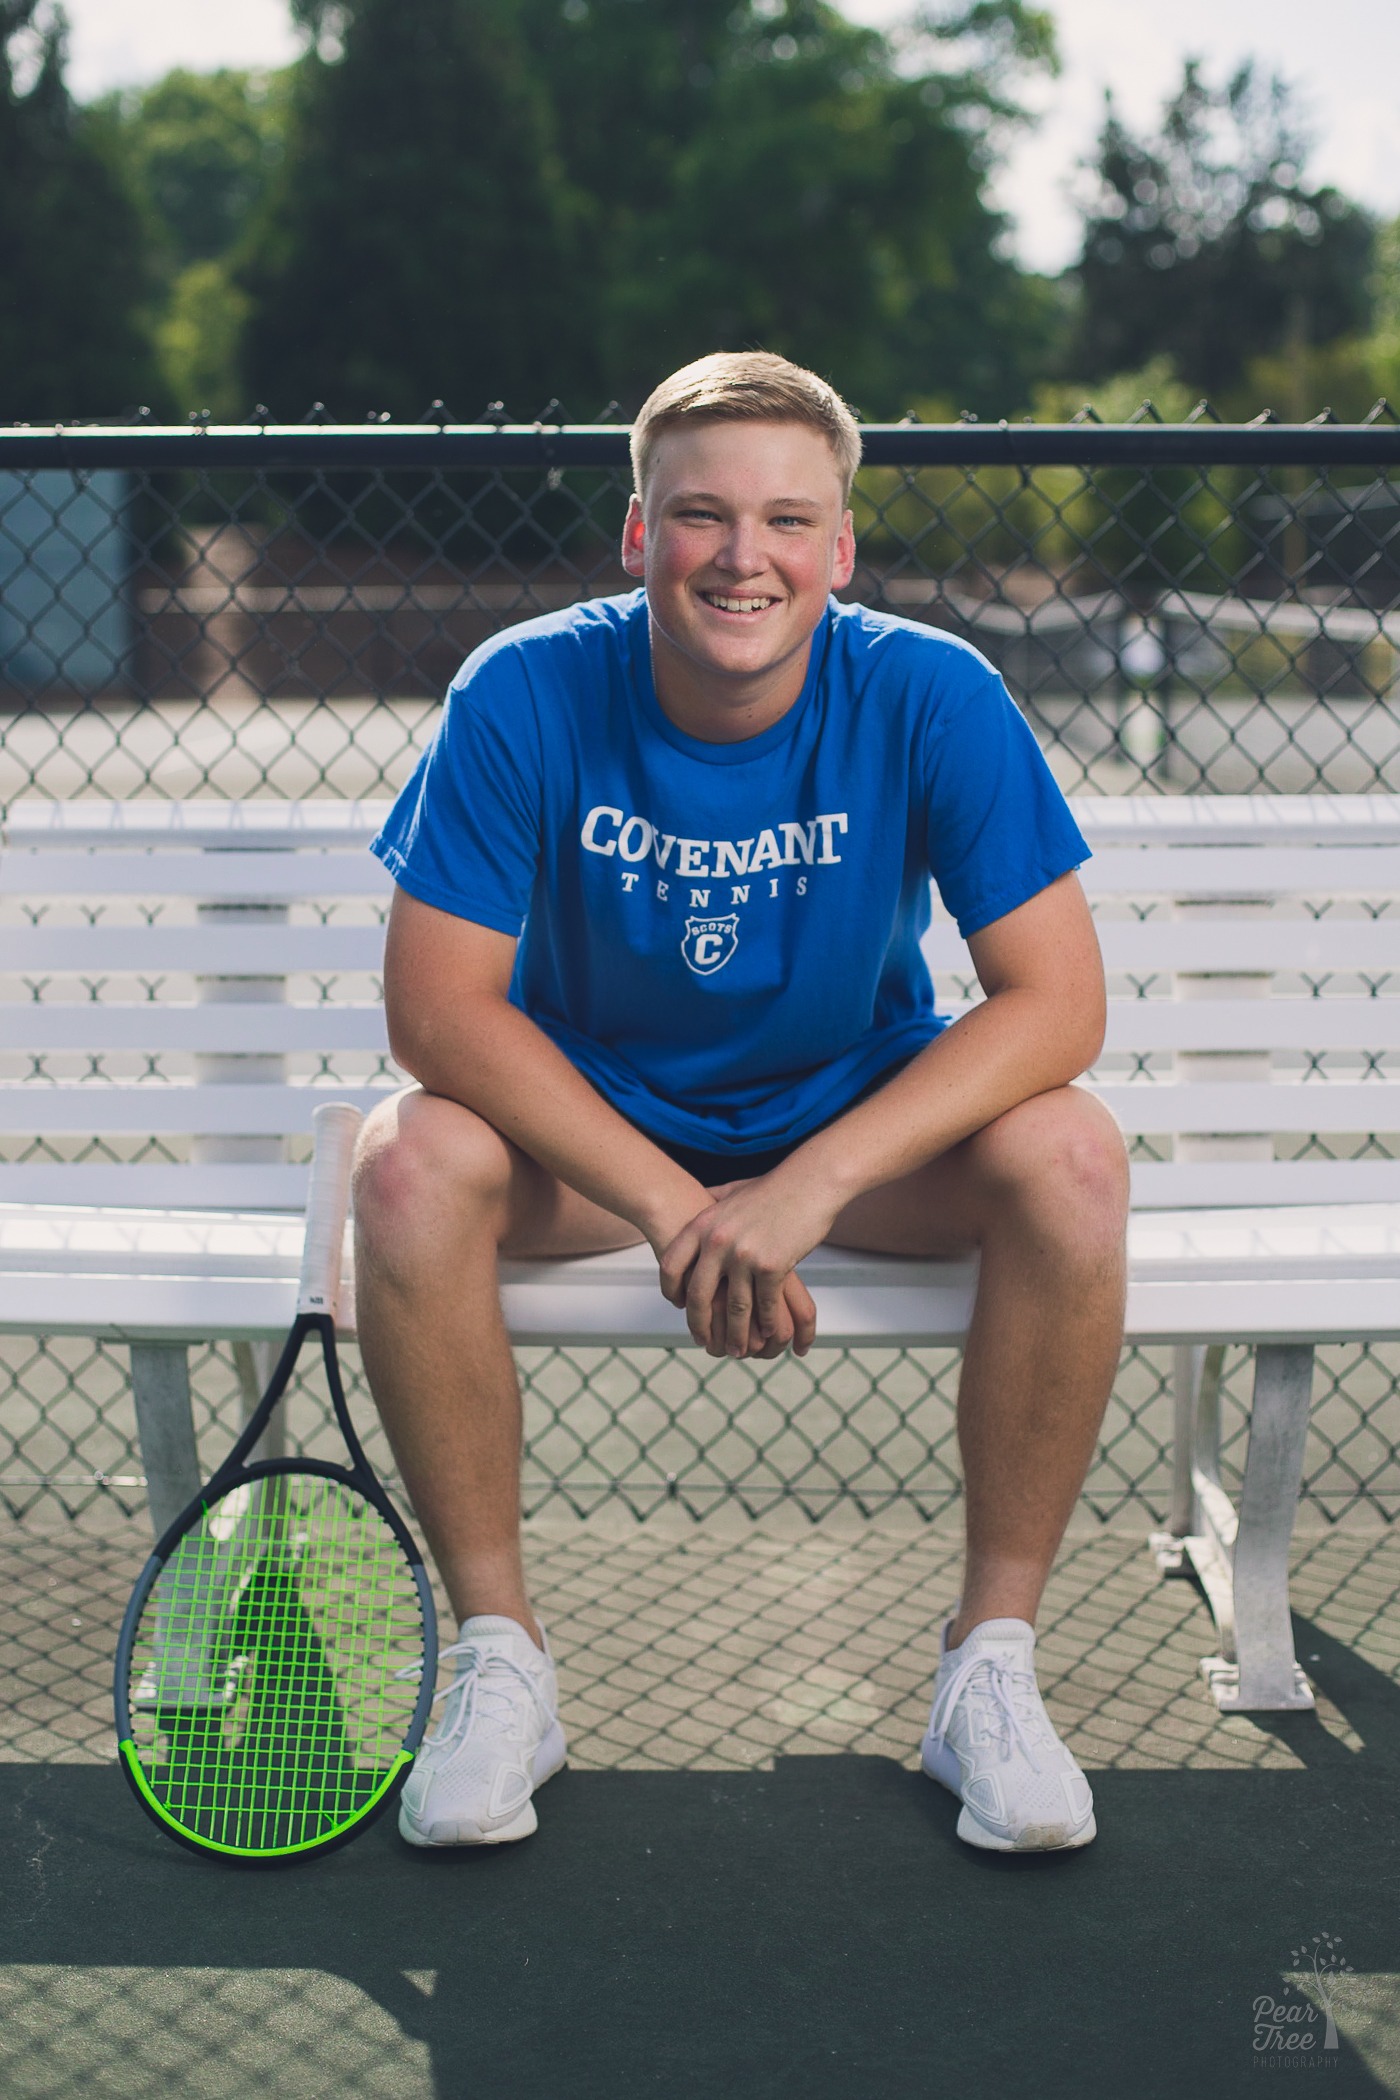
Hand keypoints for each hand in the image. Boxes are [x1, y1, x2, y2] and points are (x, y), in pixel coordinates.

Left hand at [656, 1168, 838, 1359]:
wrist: (811, 1181)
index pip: (671, 1265)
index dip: (671, 1289)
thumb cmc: (773, 1187)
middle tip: (703, 1342)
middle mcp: (718, 1241)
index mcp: (703, 1224)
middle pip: (699, 1295)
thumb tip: (695, 1202)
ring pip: (734, 1307)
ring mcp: (744, 1255)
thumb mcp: (732, 1191)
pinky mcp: (772, 1266)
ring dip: (736, 1334)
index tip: (679, 1305)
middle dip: (699, 1324)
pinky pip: (765, 1304)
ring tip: (736, 1350)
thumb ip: (711, 1201)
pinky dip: (766, 1323)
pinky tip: (767, 1333)